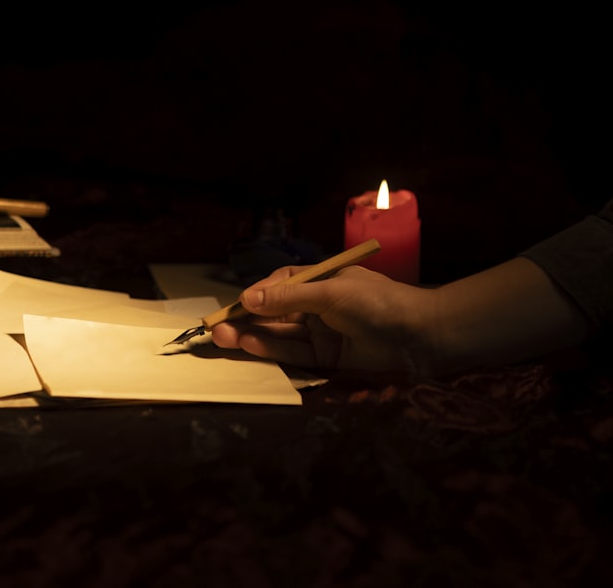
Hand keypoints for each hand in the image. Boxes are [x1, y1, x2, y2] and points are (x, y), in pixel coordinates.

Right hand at [211, 264, 435, 373]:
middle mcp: (318, 306)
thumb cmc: (378, 303)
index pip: (279, 286)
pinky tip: (251, 345)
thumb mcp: (330, 293)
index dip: (256, 296)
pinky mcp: (329, 358)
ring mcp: (323, 332)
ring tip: (225, 338)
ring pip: (280, 334)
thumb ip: (288, 298)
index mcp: (321, 281)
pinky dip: (273, 350)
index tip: (234, 306)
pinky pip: (295, 353)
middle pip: (275, 314)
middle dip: (246, 320)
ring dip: (253, 336)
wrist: (422, 336)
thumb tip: (249, 299)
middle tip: (217, 329)